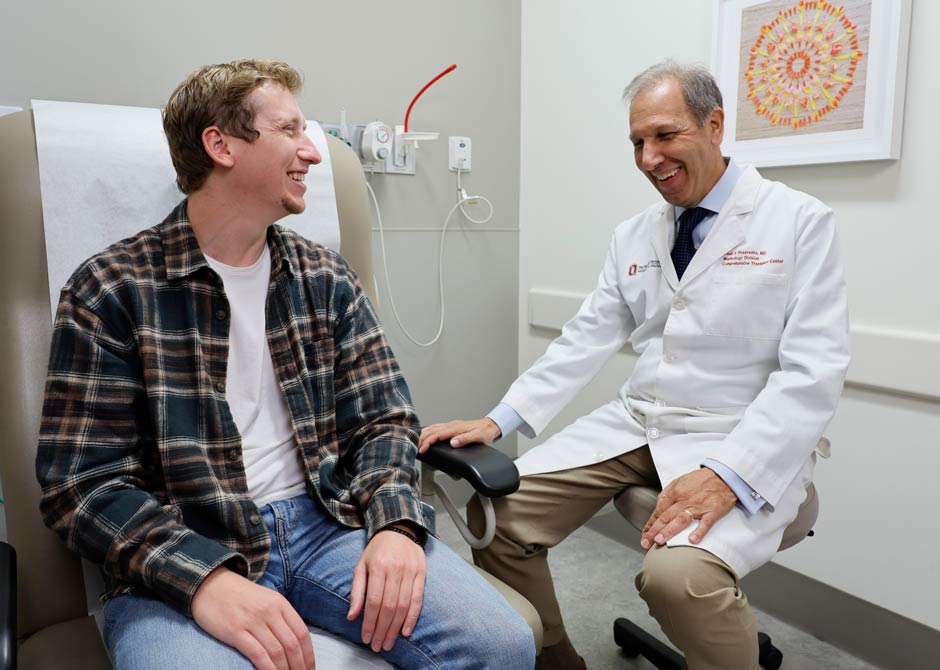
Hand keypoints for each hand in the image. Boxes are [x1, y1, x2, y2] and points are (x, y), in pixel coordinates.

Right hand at [192, 567, 314, 669]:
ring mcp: (252, 621)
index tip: (310, 668)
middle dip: (299, 666)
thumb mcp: (266, 598)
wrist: (209, 584)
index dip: (309, 655)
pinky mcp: (235, 631)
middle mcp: (269, 611)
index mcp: (280, 603)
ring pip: (277, 652)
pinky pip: (258, 655)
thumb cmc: (239, 595)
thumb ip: (281, 617)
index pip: (302, 633)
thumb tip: (295, 643)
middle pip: (292, 645)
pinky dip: (268, 669)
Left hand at [347, 524, 426, 651]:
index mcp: (378, 567)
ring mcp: (410, 572)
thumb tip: (352, 617)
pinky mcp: (421, 574)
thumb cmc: (377, 551)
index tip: (366, 638)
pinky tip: (405, 631)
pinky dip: (412, 617)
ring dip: (395, 628)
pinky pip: (418, 599)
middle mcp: (395, 569)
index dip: (370, 622)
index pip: (374, 601)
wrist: (398, 530)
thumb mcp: (361, 566)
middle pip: (389, 606)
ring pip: (403, 606)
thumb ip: (357, 592)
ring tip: (388, 642)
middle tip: (377, 646)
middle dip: (382, 630)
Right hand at [417, 418, 500, 453]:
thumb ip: (465, 439)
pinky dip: (428, 431)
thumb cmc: (485, 432)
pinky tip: (426, 435)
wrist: (491, 426)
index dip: (427, 442)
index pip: (437, 435)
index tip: (422, 450)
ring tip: (416, 442)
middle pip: (431, 430)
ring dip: (423, 434)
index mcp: (455, 428)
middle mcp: (451, 425)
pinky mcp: (452, 427)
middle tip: (414, 448)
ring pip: (432, 428)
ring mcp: (451, 425)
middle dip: (420, 439)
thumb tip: (453, 442)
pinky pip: (436, 428)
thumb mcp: (478, 437)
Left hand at [640, 468, 736, 549]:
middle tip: (647, 543)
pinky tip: (692, 540)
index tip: (645, 536)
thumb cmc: (700, 480)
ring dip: (669, 530)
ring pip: (681, 519)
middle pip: (666, 516)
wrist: (722, 475)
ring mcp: (699, 506)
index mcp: (675, 493)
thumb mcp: (679, 482)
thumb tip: (658, 506)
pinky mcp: (713, 511)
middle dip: (654, 531)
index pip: (659, 511)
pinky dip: (699, 531)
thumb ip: (667, 494)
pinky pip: (705, 522)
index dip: (650, 524)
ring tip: (660, 541)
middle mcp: (684, 499)